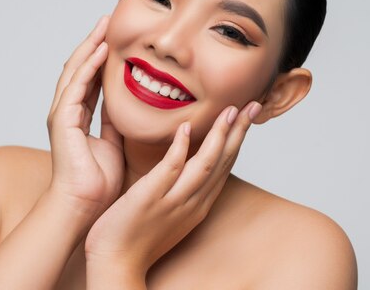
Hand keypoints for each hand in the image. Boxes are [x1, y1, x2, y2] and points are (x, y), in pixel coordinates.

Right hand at [46, 15, 124, 219]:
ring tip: (103, 25)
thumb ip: (115, 124)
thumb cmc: (96, 182)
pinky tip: (100, 49)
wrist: (83, 206)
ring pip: (75, 71)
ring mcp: (62, 114)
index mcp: (78, 117)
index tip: (114, 38)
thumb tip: (126, 109)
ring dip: (89, 46)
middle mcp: (67, 111)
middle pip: (79, 68)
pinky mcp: (62, 120)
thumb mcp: (113, 143)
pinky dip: (88, 66)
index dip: (100, 57)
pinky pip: (76, 86)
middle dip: (93, 43)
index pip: (90, 78)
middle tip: (107, 20)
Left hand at [84, 101, 261, 274]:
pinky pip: (170, 169)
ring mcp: (174, 200)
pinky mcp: (151, 198)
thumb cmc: (137, 235)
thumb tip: (183, 162)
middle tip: (254, 106)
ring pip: (205, 164)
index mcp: (198, 203)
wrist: (116, 263)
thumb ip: (179, 187)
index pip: (224, 166)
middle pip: (223, 162)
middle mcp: (193, 202)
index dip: (237, 139)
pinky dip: (181, 148)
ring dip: (220, 136)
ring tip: (230, 111)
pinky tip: (186, 129)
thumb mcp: (169, 211)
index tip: (245, 116)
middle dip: (239, 132)